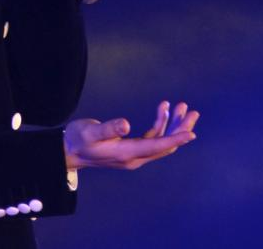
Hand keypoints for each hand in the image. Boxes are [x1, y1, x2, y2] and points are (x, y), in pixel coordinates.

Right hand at [63, 101, 199, 170]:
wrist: (70, 151)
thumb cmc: (79, 140)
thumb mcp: (91, 132)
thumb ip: (108, 128)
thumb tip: (125, 124)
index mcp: (126, 153)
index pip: (156, 146)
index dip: (174, 139)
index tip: (191, 133)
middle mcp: (134, 157)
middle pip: (164, 145)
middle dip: (179, 128)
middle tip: (192, 111)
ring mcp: (134, 154)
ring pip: (161, 141)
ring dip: (172, 124)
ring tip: (181, 106)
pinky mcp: (131, 149)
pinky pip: (152, 138)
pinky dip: (160, 124)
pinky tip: (163, 109)